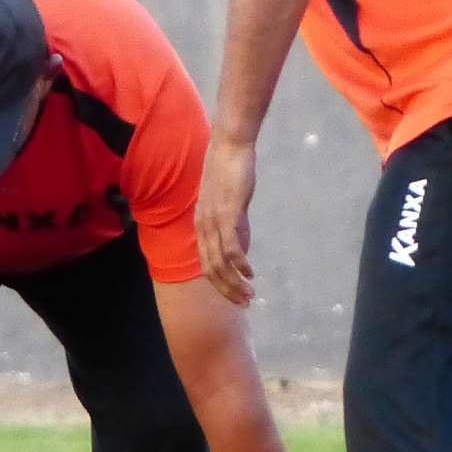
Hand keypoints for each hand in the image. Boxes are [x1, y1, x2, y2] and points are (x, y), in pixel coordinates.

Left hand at [197, 136, 257, 305]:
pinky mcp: (227, 212)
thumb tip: (240, 252)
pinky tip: (250, 273)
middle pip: (211, 269)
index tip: (236, 297)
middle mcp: (203, 226)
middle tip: (245, 304)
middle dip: (227, 290)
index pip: (206, 265)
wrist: (229, 147)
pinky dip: (240, 263)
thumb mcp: (231, 207)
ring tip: (249, 294)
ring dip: (234, 282)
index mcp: (201, 226)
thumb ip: (235, 229)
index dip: (220, 285)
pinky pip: (230, 245)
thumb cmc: (231, 174)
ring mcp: (213, 220)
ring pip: (219, 262)